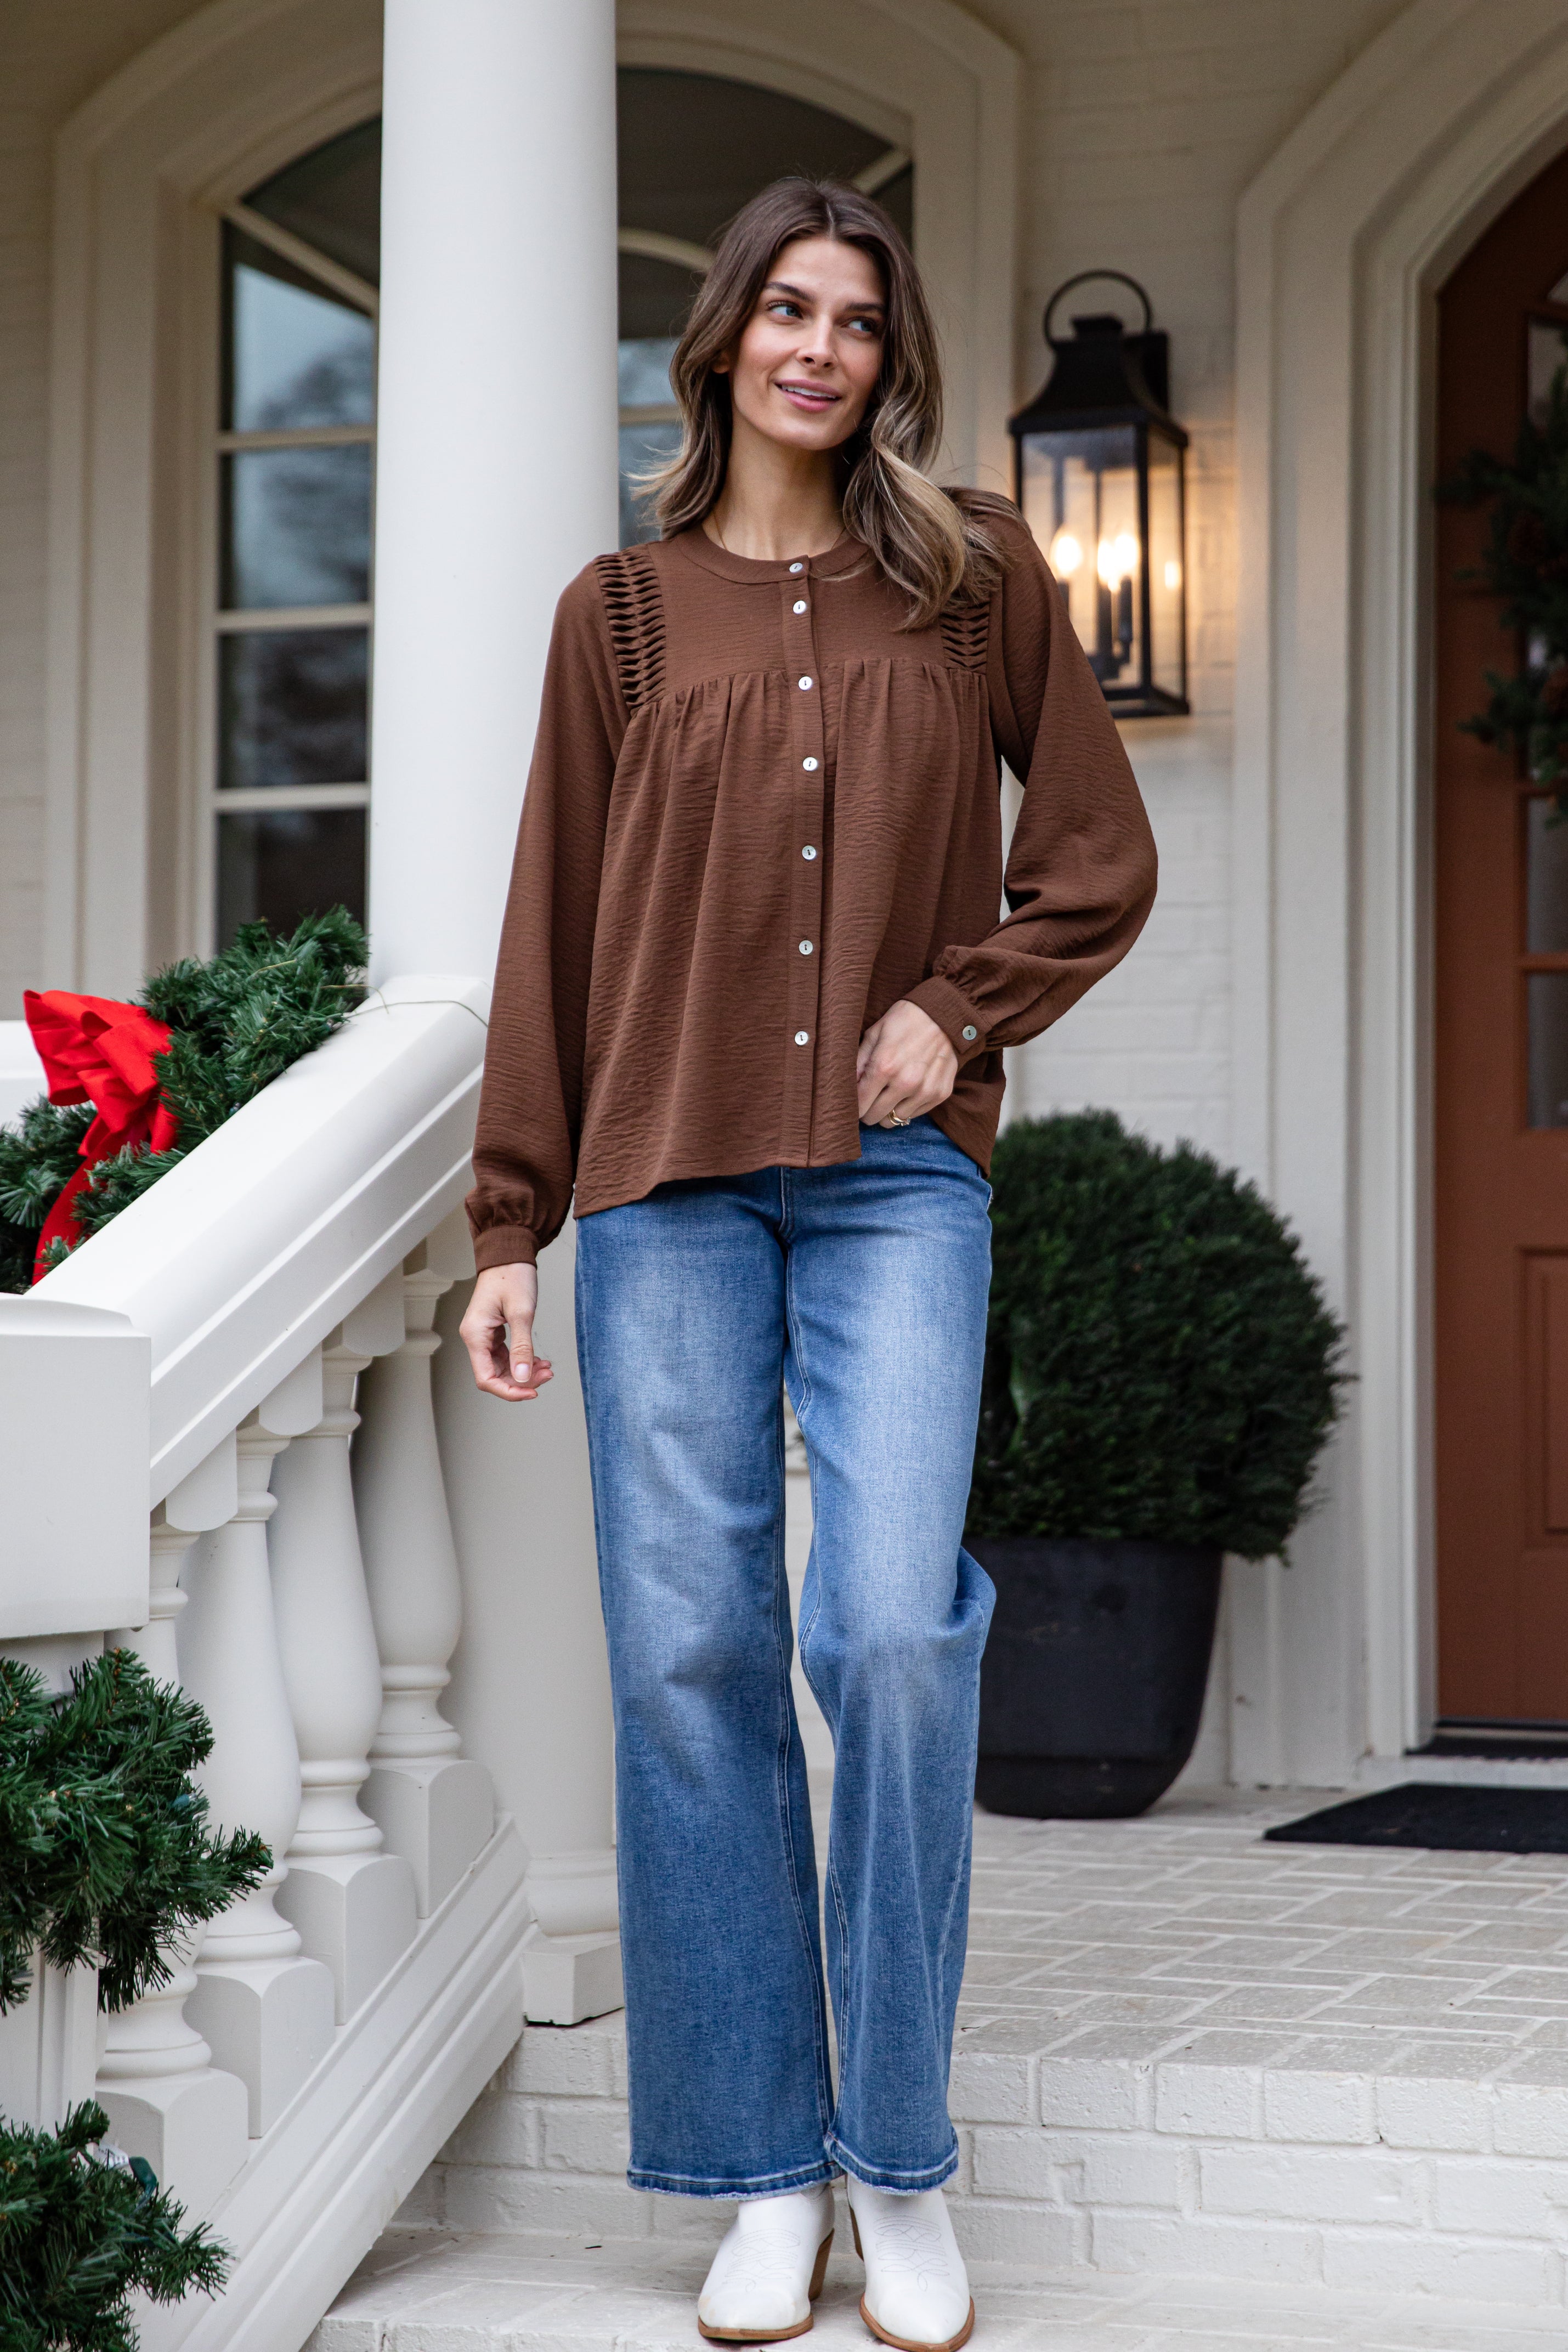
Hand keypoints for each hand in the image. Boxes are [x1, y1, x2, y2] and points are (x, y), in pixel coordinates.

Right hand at [459, 1262, 554, 1401]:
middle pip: (495, 1375)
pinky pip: (505, 1355)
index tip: (533, 1391)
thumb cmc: (512, 1276)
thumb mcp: (521, 1313)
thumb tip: (523, 1377)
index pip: (486, 1378)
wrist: (509, 1255)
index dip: (509, 1391)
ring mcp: (483, 1335)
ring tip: (546, 1367)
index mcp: (475, 1335)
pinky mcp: (493, 1332)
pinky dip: (522, 1360)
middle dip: (521, 1380)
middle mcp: (475, 1338)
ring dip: (524, 1371)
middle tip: (547, 1375)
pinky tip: (538, 1360)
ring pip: (501, 1367)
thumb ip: (522, 1348)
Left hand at [856, 1000, 958, 1126]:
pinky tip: (908, 1090)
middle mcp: (905, 1083)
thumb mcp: (874, 1034)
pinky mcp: (940, 1094)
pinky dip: (907, 1107)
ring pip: (895, 1120)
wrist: (945, 1013)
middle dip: (868, 1109)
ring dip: (888, 1110)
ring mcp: (925, 1090)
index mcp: (884, 1066)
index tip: (854, 1101)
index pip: (859, 1105)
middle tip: (870, 1098)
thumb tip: (846, 1088)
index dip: (853, 1106)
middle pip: (875, 1117)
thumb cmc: (904, 1021)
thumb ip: (858, 1063)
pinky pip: (915, 1114)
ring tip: (890, 1093)